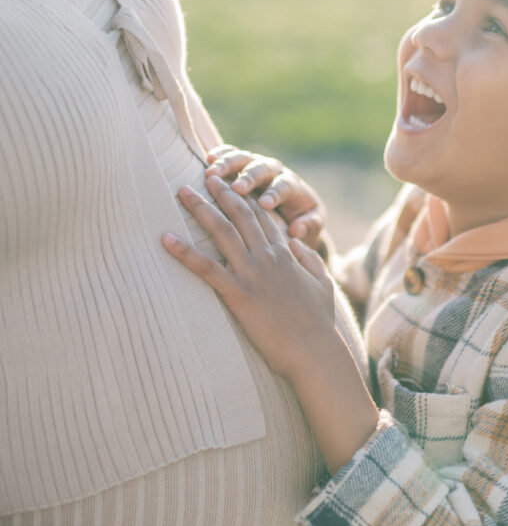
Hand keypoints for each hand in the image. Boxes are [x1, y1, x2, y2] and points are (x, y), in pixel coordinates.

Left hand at [163, 177, 336, 380]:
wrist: (314, 350)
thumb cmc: (320, 322)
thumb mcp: (322, 284)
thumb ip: (310, 259)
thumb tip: (297, 240)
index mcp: (285, 254)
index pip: (262, 217)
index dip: (245, 197)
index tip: (231, 183)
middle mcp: (267, 257)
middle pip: (239, 215)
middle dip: (220, 192)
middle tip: (204, 175)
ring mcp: (252, 274)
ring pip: (221, 231)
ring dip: (199, 208)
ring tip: (181, 190)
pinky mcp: (239, 294)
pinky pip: (206, 268)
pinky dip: (184, 252)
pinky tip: (166, 239)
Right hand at [205, 145, 325, 249]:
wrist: (295, 206)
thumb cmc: (302, 219)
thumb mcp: (312, 225)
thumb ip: (310, 225)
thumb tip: (298, 229)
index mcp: (293, 186)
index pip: (284, 187)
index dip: (274, 194)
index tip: (264, 205)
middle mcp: (276, 171)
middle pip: (262, 169)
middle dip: (249, 177)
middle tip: (236, 188)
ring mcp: (258, 165)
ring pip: (244, 159)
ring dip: (228, 165)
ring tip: (211, 174)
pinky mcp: (243, 164)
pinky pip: (231, 154)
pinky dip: (221, 154)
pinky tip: (208, 160)